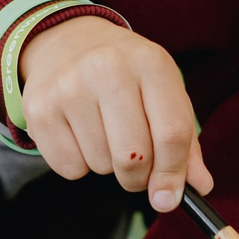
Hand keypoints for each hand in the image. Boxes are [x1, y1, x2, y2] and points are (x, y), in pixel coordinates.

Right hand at [17, 16, 211, 213]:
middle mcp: (108, 68)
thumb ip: (184, 142)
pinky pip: (69, 168)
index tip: (168, 197)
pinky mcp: (40, 108)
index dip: (173, 174)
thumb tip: (199, 187)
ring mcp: (69, 87)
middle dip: (139, 178)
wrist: (68, 42)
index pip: (172, 133)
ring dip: (107, 166)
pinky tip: (79, 135)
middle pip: (134, 157)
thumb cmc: (126, 74)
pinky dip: (79, 164)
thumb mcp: (163, 92)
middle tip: (137, 169)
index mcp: (150, 62)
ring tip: (104, 134)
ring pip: (101, 165)